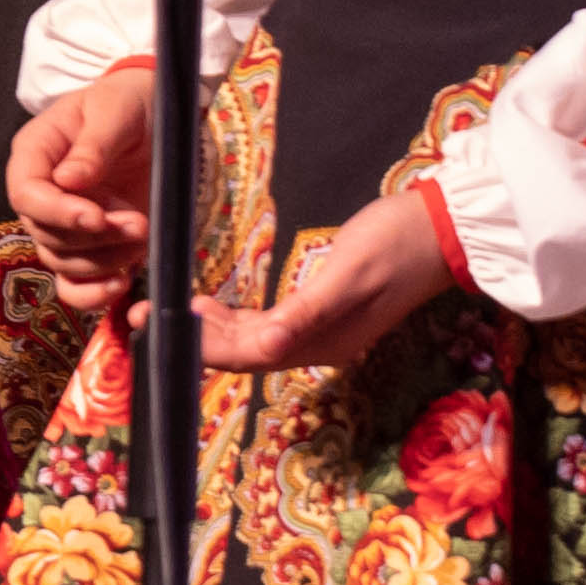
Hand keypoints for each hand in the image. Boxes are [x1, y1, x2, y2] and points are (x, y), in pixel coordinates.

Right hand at [12, 65, 154, 314]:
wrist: (154, 115)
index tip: (97, 217)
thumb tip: (68, 181)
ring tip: (143, 232)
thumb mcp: (114, 110)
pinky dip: (93, 294)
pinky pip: (76, 284)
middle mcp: (42, 194)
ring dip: (105, 260)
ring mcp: (65, 223)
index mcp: (35, 155)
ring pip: (64, 262)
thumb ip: (93, 145)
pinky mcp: (92, 246)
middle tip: (137, 223)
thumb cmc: (127, 103)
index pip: (25, 195)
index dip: (56, 213)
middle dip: (93, 238)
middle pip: (45, 234)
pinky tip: (121, 284)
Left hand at [187, 196, 455, 379]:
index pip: (252, 355)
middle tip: (143, 318)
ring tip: (169, 312)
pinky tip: (212, 307)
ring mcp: (325, 329)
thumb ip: (310, 310)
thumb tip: (270, 344)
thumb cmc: (396, 241)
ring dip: (212, 332)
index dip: (205, 347)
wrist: (442, 229)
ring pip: (256, 341)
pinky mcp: (325, 312)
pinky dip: (236, 320)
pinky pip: (270, 326)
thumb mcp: (350, 272)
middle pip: (248, 353)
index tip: (162, 329)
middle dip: (196, 341)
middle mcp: (322, 342)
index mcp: (326, 338)